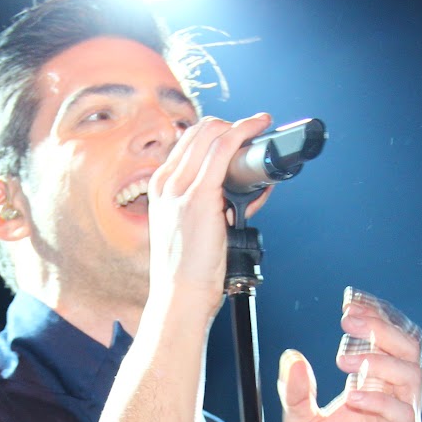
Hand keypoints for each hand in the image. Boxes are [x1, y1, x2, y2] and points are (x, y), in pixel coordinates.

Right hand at [146, 112, 273, 320]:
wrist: (181, 296)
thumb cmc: (189, 270)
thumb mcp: (193, 228)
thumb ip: (215, 205)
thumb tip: (248, 192)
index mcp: (160, 188)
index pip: (188, 142)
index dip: (216, 132)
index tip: (239, 135)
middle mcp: (166, 183)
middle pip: (199, 131)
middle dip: (230, 125)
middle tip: (254, 128)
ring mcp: (180, 188)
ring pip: (212, 134)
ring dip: (241, 125)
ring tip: (261, 126)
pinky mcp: (200, 196)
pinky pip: (223, 149)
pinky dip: (244, 133)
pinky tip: (258, 128)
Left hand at [278, 288, 421, 421]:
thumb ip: (296, 392)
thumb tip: (291, 356)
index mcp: (374, 384)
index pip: (386, 338)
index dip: (374, 315)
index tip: (348, 301)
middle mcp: (393, 396)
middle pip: (407, 346)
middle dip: (381, 326)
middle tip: (348, 319)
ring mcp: (402, 420)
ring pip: (411, 374)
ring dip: (379, 359)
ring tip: (344, 359)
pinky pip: (403, 414)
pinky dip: (378, 400)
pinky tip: (351, 398)